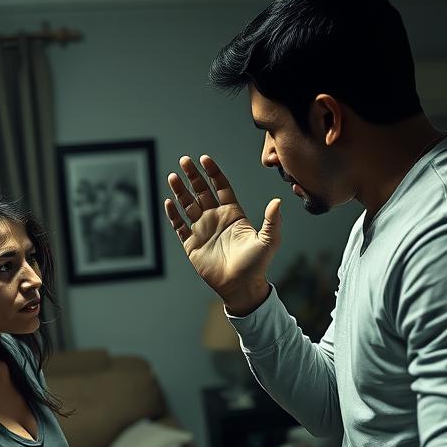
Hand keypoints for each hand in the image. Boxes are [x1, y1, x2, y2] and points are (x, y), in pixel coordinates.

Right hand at [164, 154, 280, 312]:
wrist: (241, 287)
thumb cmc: (256, 265)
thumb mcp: (268, 241)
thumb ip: (272, 220)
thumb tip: (277, 201)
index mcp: (233, 214)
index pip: (220, 187)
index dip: (213, 172)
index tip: (205, 159)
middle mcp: (216, 218)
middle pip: (201, 191)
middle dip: (193, 176)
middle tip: (184, 160)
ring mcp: (202, 230)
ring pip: (188, 205)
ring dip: (180, 191)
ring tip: (172, 176)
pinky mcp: (191, 244)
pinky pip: (179, 226)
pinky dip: (173, 214)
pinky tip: (168, 202)